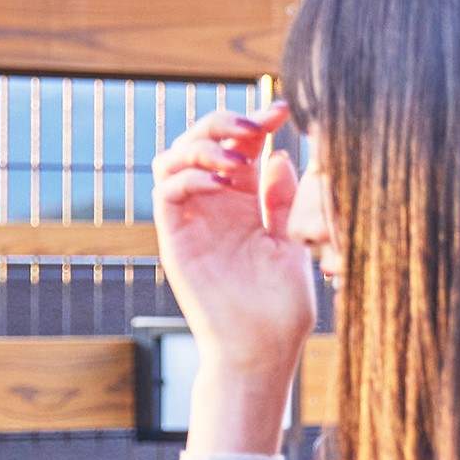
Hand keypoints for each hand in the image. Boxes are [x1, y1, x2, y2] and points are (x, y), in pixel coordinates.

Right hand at [151, 103, 315, 450]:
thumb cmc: (280, 308)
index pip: (241, 148)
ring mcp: (191, 222)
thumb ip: (283, 200)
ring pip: (173, 160)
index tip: (285, 108)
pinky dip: (187, 175)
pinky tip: (218, 178)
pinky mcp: (175, 240)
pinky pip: (166, 193)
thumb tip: (278, 156)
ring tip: (232, 156)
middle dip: (224, 122)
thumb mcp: (293, 243)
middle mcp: (214, 206)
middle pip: (200, 142)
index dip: (257, 121)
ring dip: (200, 145)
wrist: (260, 351)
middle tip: (255, 124)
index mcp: (245, 203)